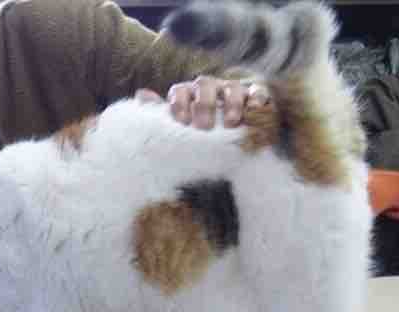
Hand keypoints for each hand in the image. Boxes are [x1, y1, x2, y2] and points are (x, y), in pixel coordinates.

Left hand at [136, 76, 269, 129]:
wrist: (225, 139)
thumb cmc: (196, 131)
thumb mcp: (177, 124)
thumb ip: (160, 112)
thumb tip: (141, 95)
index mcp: (188, 93)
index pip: (180, 90)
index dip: (179, 103)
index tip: (182, 122)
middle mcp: (209, 88)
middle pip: (204, 85)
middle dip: (204, 105)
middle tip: (203, 127)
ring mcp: (231, 90)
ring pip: (231, 87)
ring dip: (231, 103)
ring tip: (231, 123)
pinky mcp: (253, 96)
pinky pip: (257, 91)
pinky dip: (257, 97)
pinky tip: (256, 108)